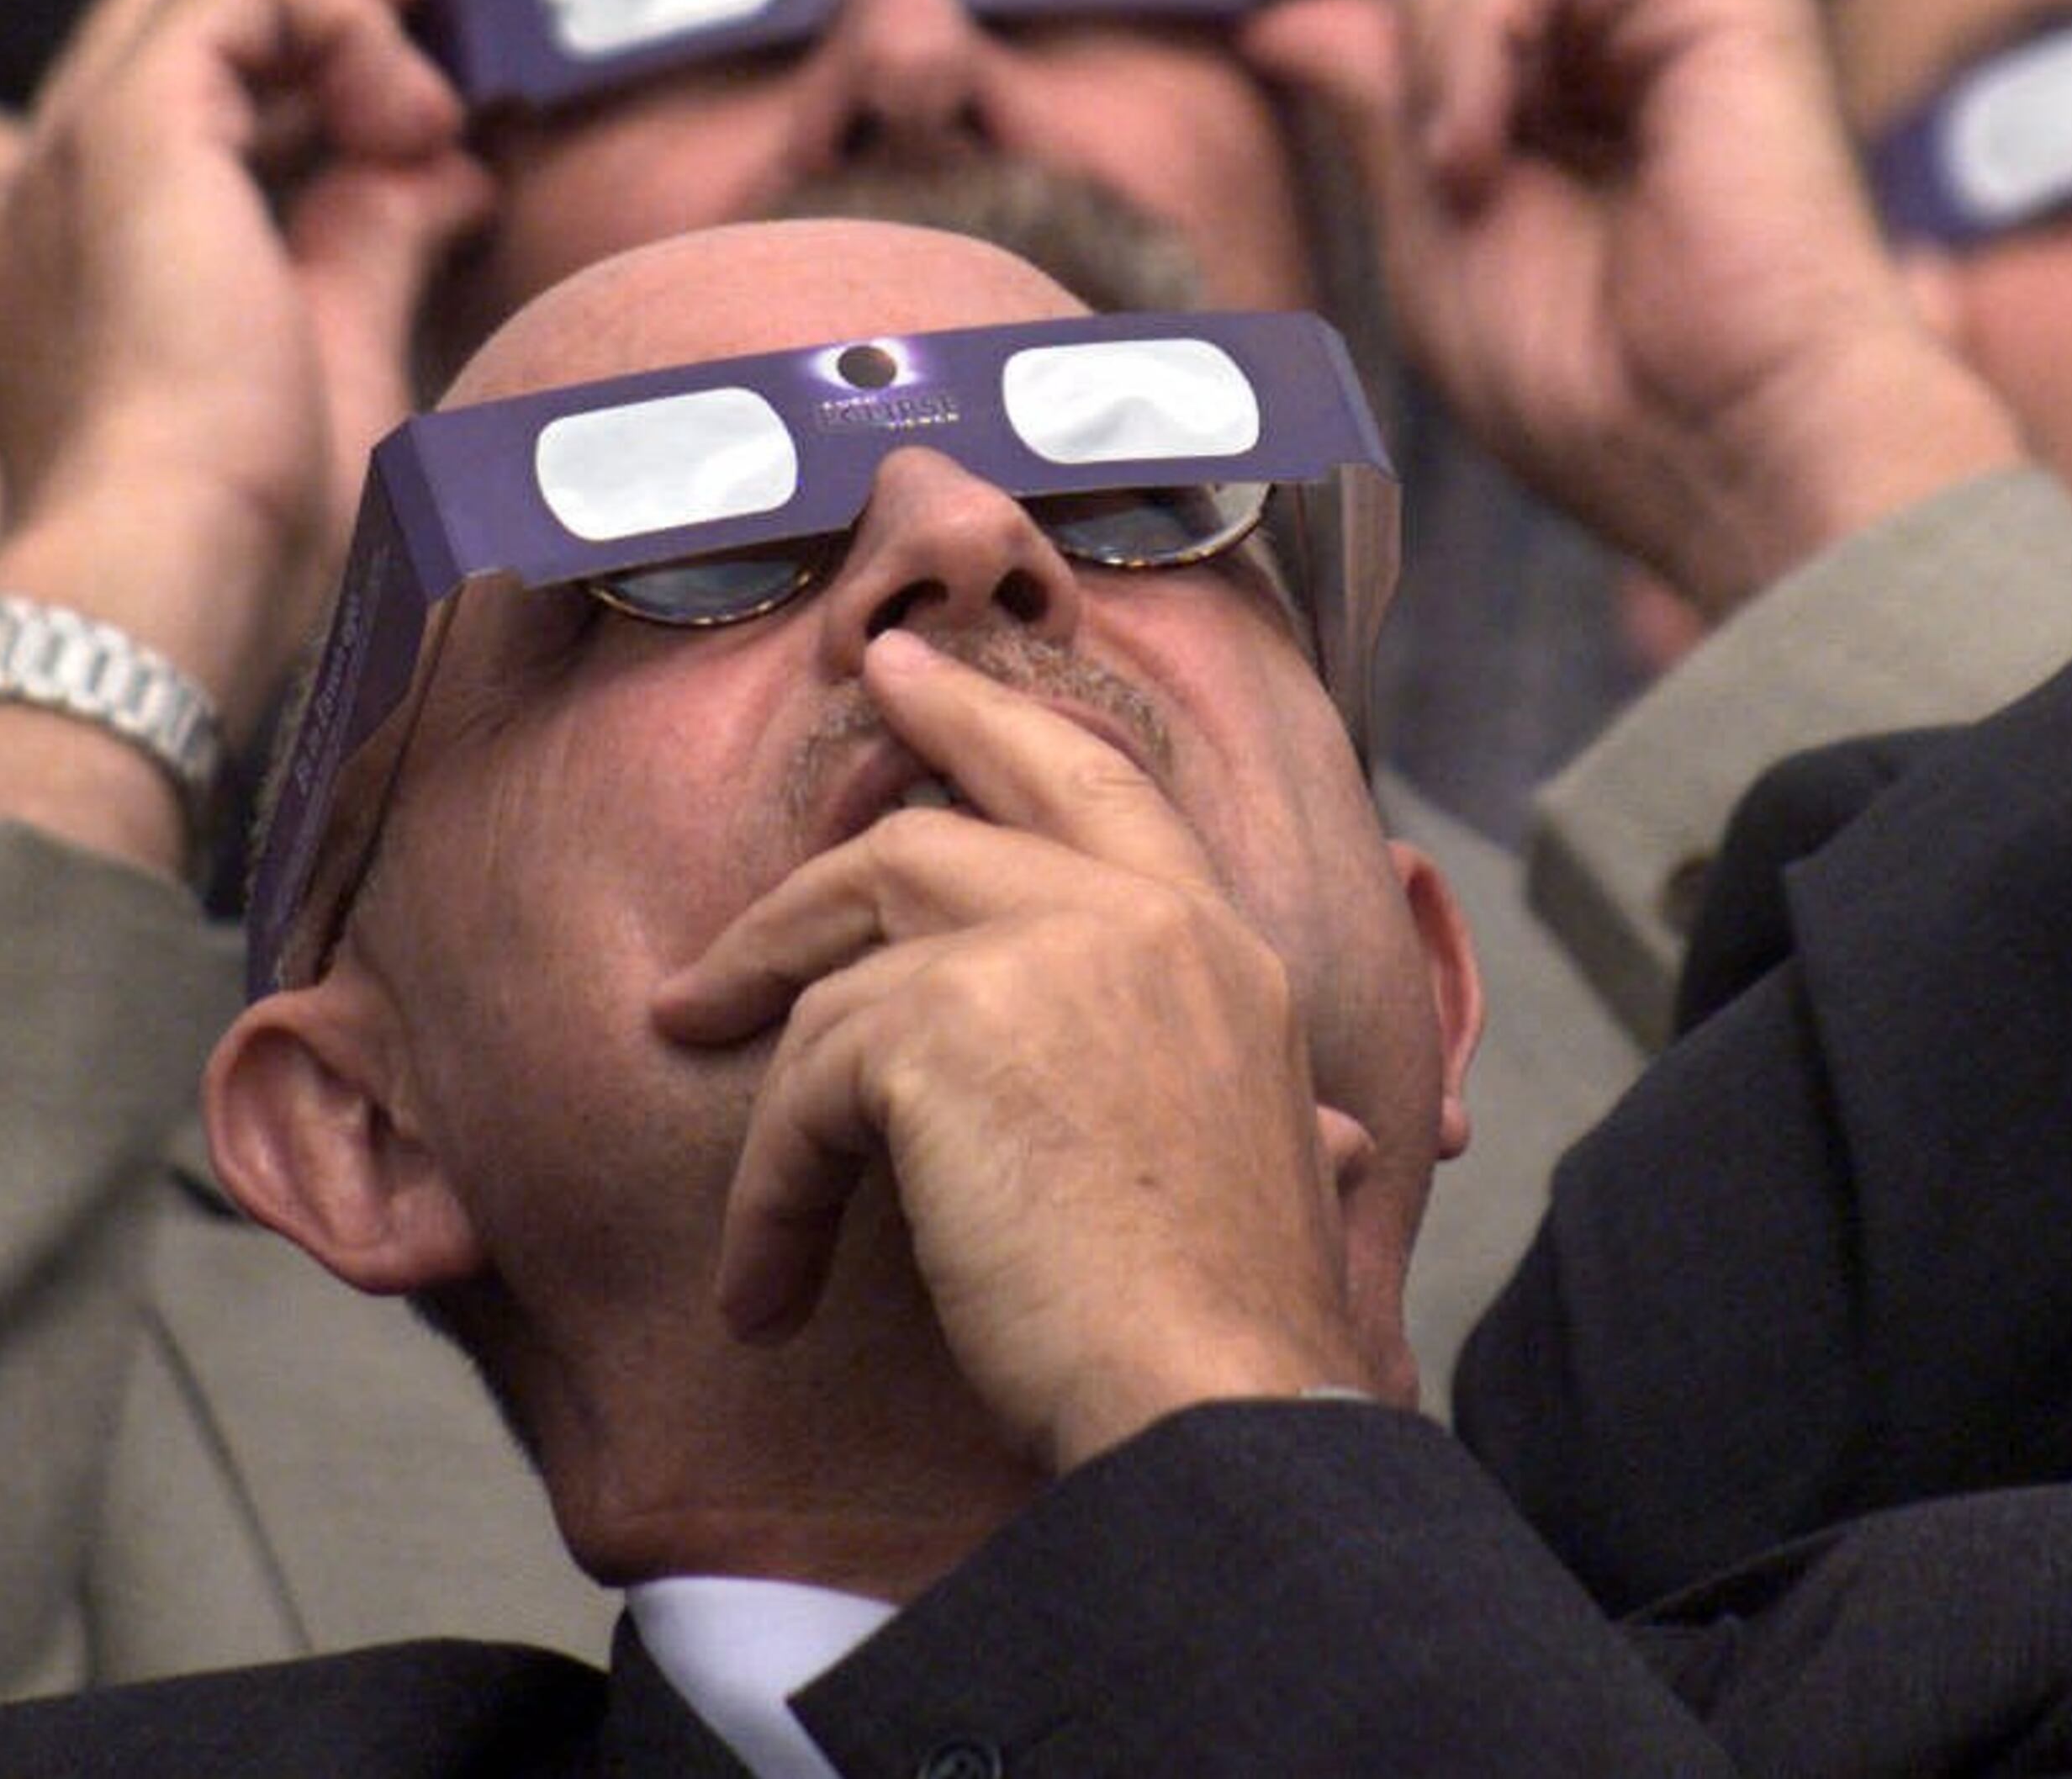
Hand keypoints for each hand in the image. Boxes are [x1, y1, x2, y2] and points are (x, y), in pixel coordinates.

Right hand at [0, 0, 494, 719]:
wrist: (167, 575)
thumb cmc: (244, 536)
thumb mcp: (335, 367)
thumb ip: (374, 252)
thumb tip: (448, 174)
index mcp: (69, 266)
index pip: (172, 107)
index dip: (301, 76)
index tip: (421, 107)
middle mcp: (46, 193)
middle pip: (177, 16)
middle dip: (321, 8)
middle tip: (438, 53)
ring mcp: (74, 149)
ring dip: (343, 18)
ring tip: (429, 118)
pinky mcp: (135, 123)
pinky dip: (345, 19)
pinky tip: (405, 120)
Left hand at [653, 632, 1377, 1473]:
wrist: (1219, 1398)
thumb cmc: (1233, 1318)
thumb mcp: (1271, 1160)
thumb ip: (1248, 1099)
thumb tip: (1334, 1137)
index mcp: (1218, 940)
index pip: (1091, 782)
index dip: (990, 724)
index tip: (909, 674)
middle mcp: (1140, 917)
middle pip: (940, 826)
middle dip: (826, 843)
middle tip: (738, 914)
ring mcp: (1044, 951)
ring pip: (846, 961)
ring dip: (776, 1081)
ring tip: (752, 1199)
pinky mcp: (942, 1025)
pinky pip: (805, 1085)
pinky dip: (768, 1194)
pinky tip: (767, 1287)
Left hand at [1215, 0, 2020, 616]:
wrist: (1731, 444)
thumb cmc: (1594, 389)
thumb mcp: (1427, 234)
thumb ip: (1370, 104)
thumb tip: (1279, 2)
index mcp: (1550, 93)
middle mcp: (1619, 29)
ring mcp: (1676, 0)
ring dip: (1431, 40)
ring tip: (1454, 179)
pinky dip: (1480, 47)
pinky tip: (1480, 160)